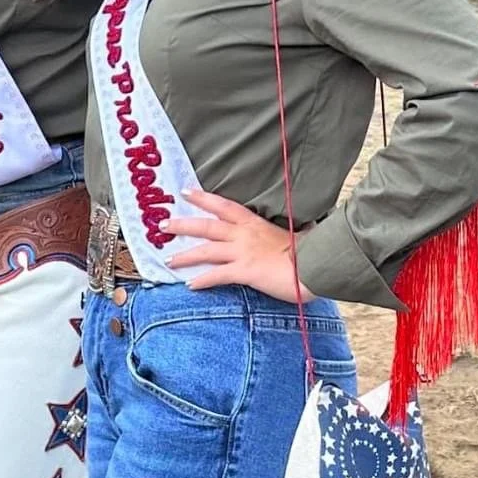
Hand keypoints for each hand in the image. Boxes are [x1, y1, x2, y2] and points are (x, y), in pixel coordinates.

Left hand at [166, 188, 312, 301]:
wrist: (314, 265)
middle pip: (206, 226)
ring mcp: (243, 252)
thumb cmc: (307, 251)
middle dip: (183, 225)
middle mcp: (244, 235)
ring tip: (168, 259)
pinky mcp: (245, 271)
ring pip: (206, 250)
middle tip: (162, 225)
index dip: (203, 198)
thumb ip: (280, 233)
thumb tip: (290, 231)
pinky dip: (203, 280)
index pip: (223, 206)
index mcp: (254, 223)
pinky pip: (218, 275)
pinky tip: (190, 285)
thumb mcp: (291, 234)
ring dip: (185, 255)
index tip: (185, 192)